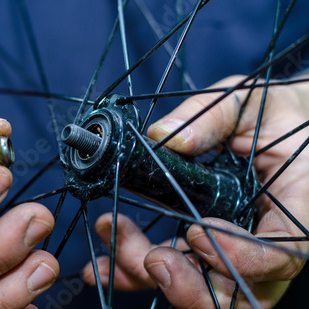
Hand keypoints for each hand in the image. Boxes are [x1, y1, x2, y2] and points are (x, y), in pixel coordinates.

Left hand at [83, 75, 308, 307]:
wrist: (279, 126)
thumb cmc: (272, 114)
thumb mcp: (249, 102)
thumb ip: (213, 117)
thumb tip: (164, 137)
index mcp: (294, 207)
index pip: (281, 253)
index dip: (240, 257)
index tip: (196, 233)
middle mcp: (267, 242)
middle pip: (236, 292)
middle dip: (189, 286)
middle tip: (153, 259)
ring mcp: (232, 251)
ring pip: (197, 290)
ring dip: (148, 275)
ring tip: (112, 233)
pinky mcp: (200, 250)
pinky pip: (171, 274)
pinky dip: (133, 273)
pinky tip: (101, 266)